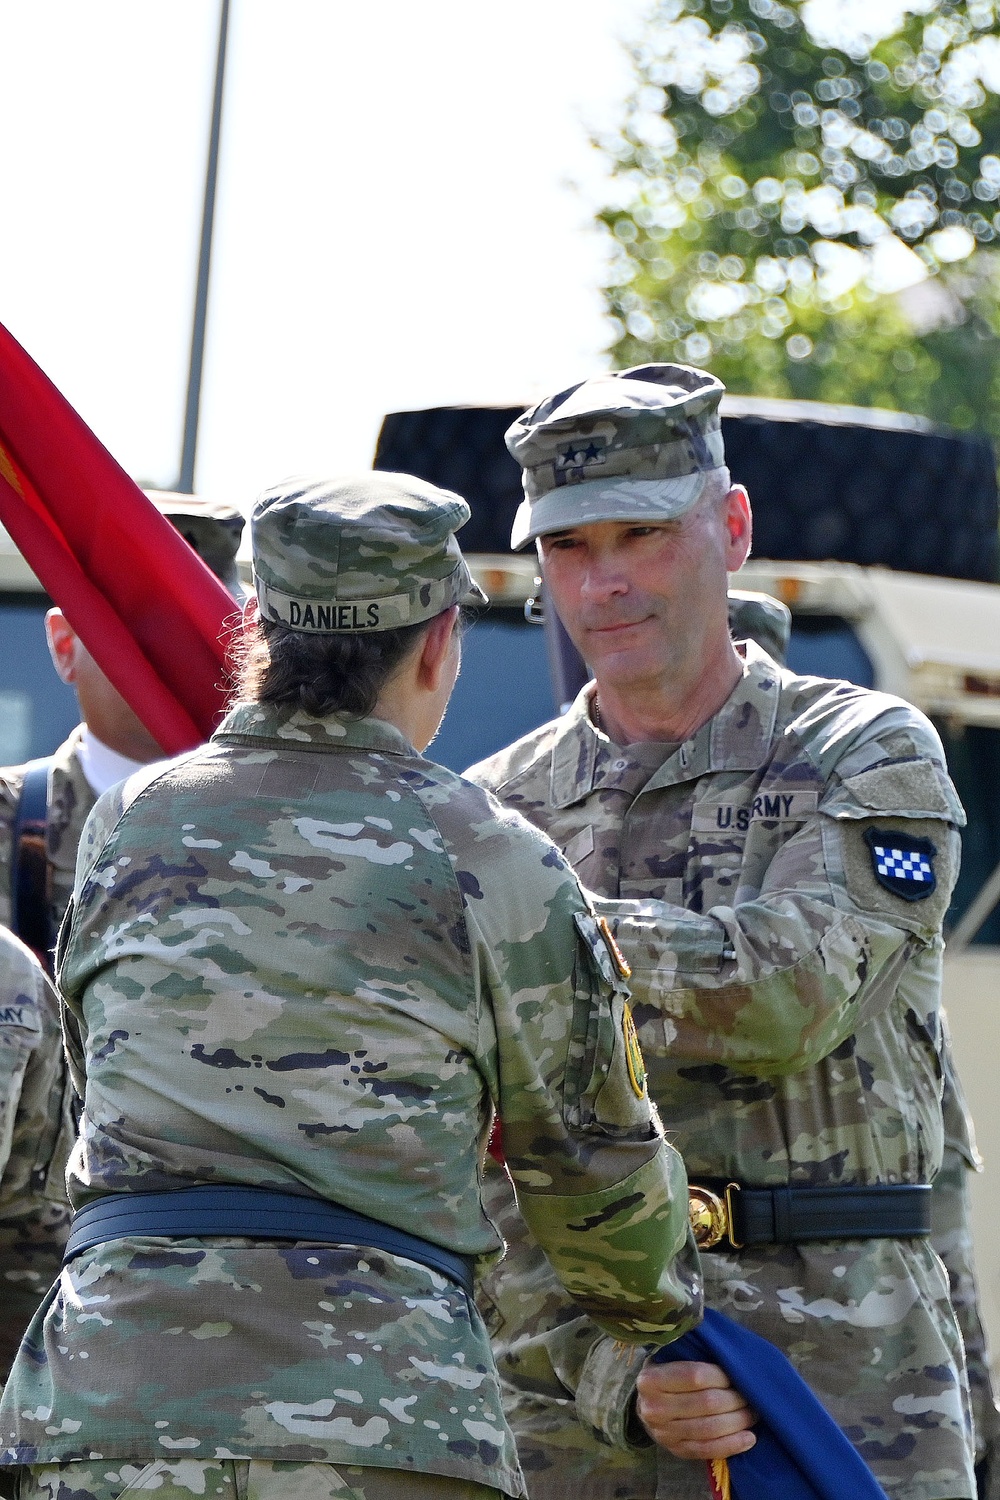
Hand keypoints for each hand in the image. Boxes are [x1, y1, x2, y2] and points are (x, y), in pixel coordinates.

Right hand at [635, 1360, 756, 1460]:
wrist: (647, 1404)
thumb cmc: (666, 1372)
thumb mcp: (669, 1356)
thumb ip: (692, 1353)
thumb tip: (729, 1353)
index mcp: (651, 1379)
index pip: (695, 1376)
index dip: (722, 1376)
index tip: (738, 1373)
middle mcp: (653, 1408)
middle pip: (707, 1404)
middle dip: (736, 1399)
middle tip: (752, 1395)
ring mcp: (664, 1433)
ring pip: (710, 1429)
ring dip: (738, 1421)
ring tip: (753, 1413)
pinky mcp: (676, 1450)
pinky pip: (708, 1450)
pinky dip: (732, 1445)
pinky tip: (749, 1438)